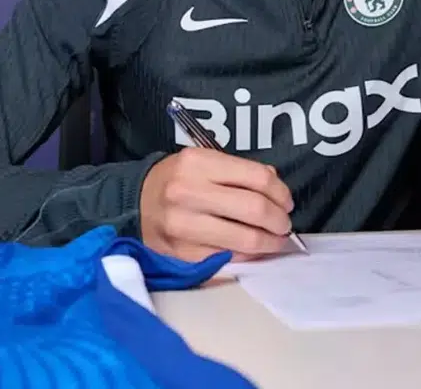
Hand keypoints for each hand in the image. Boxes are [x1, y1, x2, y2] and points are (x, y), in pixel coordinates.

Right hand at [139, 146, 294, 262]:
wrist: (134, 204)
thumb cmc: (176, 181)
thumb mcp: (202, 161)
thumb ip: (238, 171)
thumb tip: (275, 188)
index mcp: (197, 163)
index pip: (257, 177)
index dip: (281, 192)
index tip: (286, 201)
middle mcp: (189, 192)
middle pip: (255, 209)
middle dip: (279, 220)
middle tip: (284, 224)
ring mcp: (184, 226)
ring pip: (245, 239)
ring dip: (270, 242)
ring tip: (275, 240)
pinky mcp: (182, 253)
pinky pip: (229, 258)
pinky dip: (248, 257)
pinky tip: (253, 251)